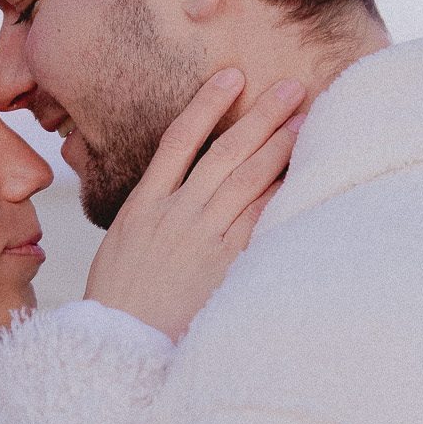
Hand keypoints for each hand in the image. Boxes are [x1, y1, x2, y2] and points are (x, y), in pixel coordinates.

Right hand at [83, 70, 305, 340]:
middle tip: (292, 89)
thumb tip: (173, 197)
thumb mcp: (121, 249)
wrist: (116, 348)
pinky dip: (280, 197)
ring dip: (278, 148)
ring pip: (246, 180)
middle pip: (225, 151)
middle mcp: (174, 214)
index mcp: (143, 205)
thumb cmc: (117, 304)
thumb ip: (149, 217)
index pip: (179, 139)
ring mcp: (200, 238)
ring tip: (306, 122)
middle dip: (261, 116)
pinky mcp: (224, 266)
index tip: (232, 76)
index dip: (207, 104)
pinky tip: (302, 178)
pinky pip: (258, 223)